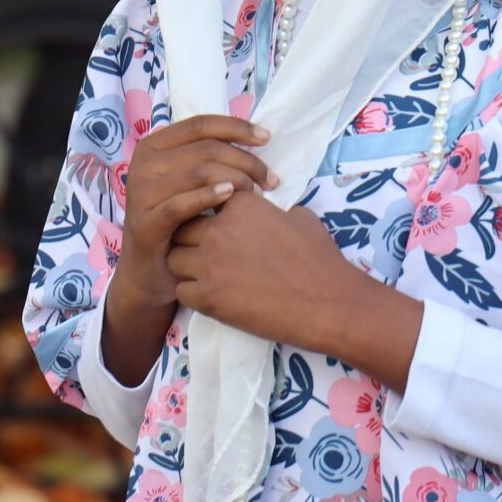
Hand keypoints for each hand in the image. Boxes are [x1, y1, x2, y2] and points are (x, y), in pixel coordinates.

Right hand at [109, 115, 276, 324]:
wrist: (149, 270)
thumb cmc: (180, 222)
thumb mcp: (190, 183)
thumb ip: (211, 159)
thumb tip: (258, 139)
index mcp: (154, 147)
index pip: (201, 124)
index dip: (236, 127)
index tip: (266, 138)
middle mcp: (143, 164)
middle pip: (205, 148)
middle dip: (245, 160)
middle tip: (270, 180)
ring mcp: (140, 193)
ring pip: (198, 172)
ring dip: (235, 179)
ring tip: (256, 195)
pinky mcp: (145, 223)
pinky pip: (181, 205)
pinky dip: (209, 197)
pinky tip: (232, 198)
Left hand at [167, 193, 358, 345]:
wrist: (327, 303)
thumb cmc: (320, 260)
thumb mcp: (302, 219)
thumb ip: (276, 210)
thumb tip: (275, 212)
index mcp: (241, 204)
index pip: (205, 199)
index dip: (210, 213)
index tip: (220, 227)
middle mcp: (219, 229)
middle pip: (182, 227)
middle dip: (191, 238)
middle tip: (208, 252)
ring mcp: (209, 263)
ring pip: (174, 257)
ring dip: (186, 265)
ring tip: (207, 275)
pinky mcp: (207, 296)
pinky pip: (181, 290)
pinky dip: (192, 293)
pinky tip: (211, 295)